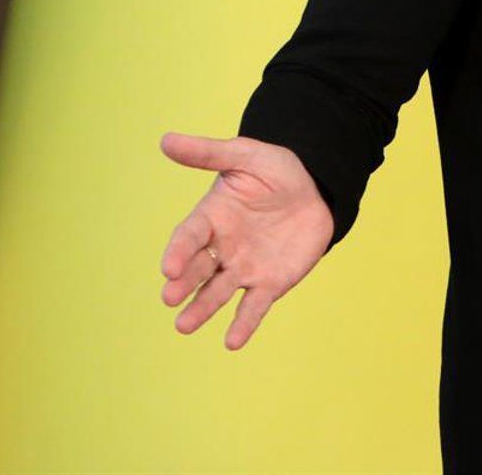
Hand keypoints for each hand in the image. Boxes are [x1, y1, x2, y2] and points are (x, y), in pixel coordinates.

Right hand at [158, 133, 335, 349]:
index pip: (189, 236)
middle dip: (184, 284)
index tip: (168, 267)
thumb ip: (209, 153)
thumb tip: (166, 139)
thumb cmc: (276, 170)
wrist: (316, 188)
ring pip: (219, 292)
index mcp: (211, 217)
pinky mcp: (270, 283)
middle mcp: (222, 247)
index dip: (178, 251)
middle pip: (199, 268)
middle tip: (170, 298)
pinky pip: (254, 306)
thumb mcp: (246, 155)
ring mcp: (244, 267)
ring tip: (184, 326)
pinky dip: (243, 324)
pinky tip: (232, 342)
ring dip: (202, 309)